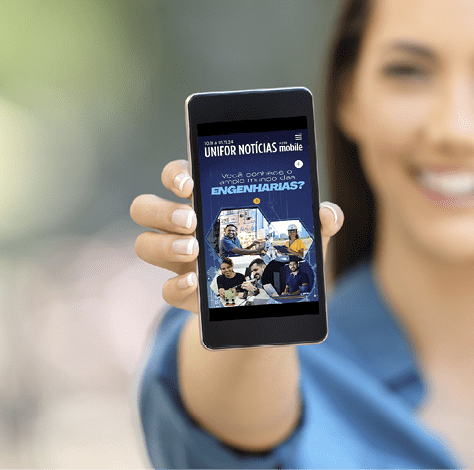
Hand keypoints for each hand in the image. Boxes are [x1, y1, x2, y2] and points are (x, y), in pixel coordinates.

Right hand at [131, 159, 343, 313]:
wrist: (277, 300)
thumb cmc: (284, 251)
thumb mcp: (304, 235)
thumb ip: (319, 221)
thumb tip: (328, 214)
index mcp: (208, 199)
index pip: (177, 175)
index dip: (175, 174)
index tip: (190, 184)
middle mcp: (185, 225)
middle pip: (145, 207)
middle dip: (162, 211)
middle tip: (192, 220)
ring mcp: (180, 260)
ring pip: (145, 244)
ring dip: (165, 246)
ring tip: (194, 250)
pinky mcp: (186, 292)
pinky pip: (164, 289)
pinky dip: (176, 286)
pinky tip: (196, 282)